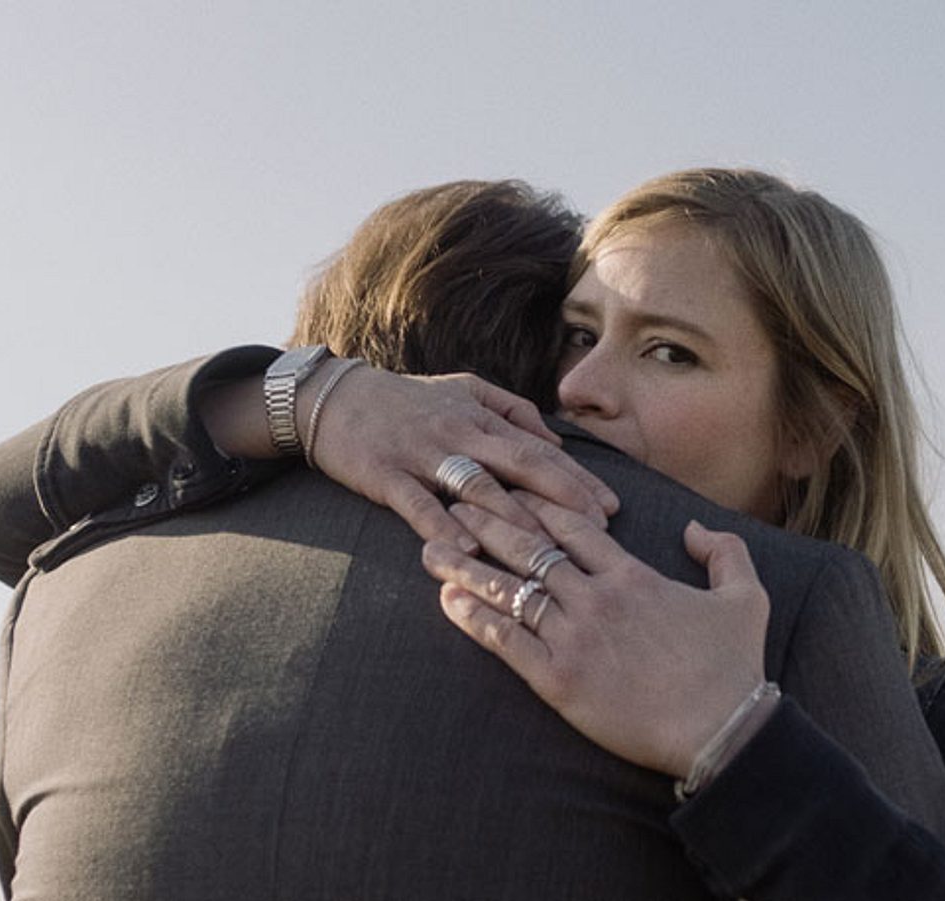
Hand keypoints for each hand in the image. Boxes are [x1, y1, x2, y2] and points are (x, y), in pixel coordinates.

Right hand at [305, 364, 618, 551]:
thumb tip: (554, 439)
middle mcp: (458, 433)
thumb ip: (511, 411)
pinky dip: (442, 526)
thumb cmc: (405, 400)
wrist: (333, 397)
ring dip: (514, 519)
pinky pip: (418, 503)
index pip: (539, 450)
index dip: (577, 479)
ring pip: (476, 487)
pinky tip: (466, 550)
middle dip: (563, 497)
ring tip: (547, 551)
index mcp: (479, 417)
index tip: (611, 507)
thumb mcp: (463, 390)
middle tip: (599, 528)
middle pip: (520, 464)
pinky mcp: (386, 475)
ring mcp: (422, 454)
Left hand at [421, 493, 769, 777]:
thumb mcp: (747, 597)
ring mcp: (574, 638)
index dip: (536, 503)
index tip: (507, 487)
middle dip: (488, 520)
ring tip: (430, 547)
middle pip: (530, 548)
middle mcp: (596, 598)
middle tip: (454, 500)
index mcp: (632, 575)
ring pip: (510, 589)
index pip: (572, 526)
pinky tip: (447, 601)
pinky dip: (475, 618)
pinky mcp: (559, 680)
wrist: (722, 731)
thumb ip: (724, 552)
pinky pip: (507, 641)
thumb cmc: (733, 666)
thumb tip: (692, 528)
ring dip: (467, 565)